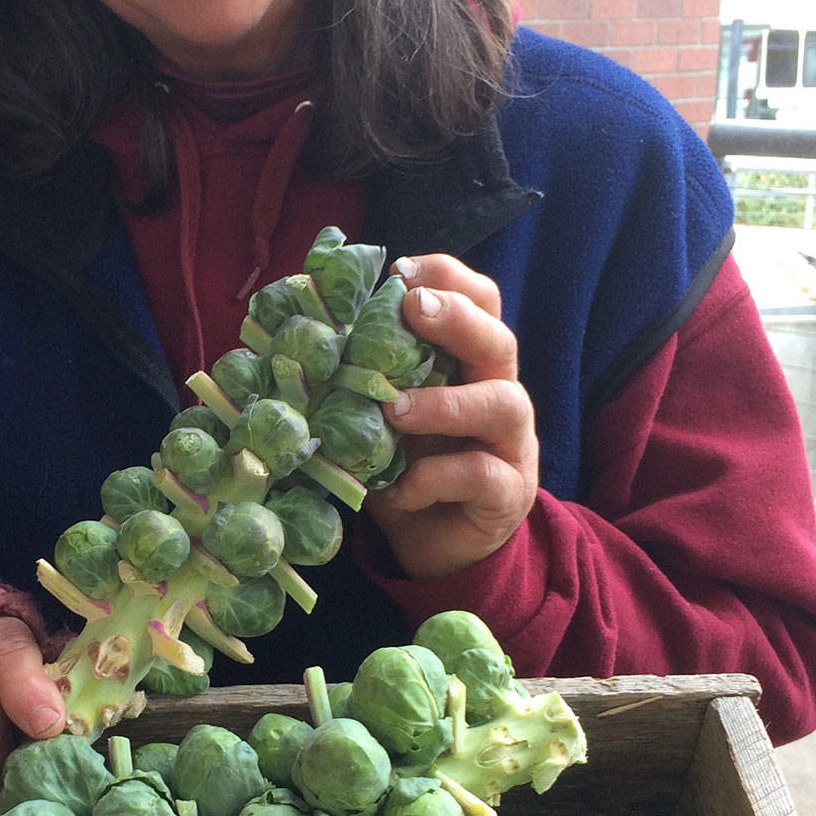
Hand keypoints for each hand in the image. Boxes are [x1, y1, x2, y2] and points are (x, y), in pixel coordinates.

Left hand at [366, 253, 538, 578]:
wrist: (435, 544)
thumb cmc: (406, 462)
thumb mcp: (383, 411)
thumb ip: (366, 373)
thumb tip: (304, 329)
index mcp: (470, 361)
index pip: (480, 301)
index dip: (448, 276)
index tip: (401, 271)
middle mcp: (499, 390)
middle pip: (499, 339)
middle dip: (457, 317)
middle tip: (414, 308)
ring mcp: (511, 442)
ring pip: (501, 403)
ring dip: (444, 402)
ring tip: (395, 410)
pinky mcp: (508, 492)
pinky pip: (480, 475)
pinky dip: (435, 477)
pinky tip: (400, 488)